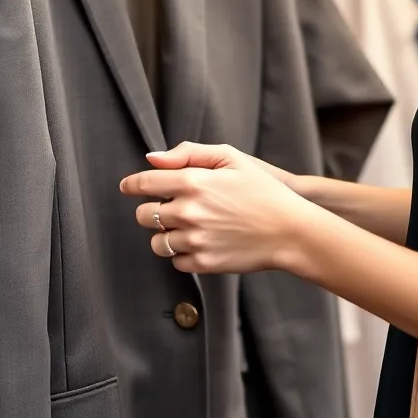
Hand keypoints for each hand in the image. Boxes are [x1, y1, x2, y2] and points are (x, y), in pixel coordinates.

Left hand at [120, 142, 312, 274]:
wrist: (289, 230)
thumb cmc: (262, 189)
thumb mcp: (231, 158)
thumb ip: (188, 153)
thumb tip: (152, 159)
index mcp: (193, 182)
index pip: (144, 183)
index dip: (132, 184)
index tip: (128, 186)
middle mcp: (188, 212)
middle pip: (144, 215)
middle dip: (150, 209)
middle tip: (167, 207)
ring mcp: (194, 241)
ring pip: (157, 242)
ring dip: (164, 234)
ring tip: (185, 227)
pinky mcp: (203, 264)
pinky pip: (175, 261)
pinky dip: (182, 253)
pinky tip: (200, 241)